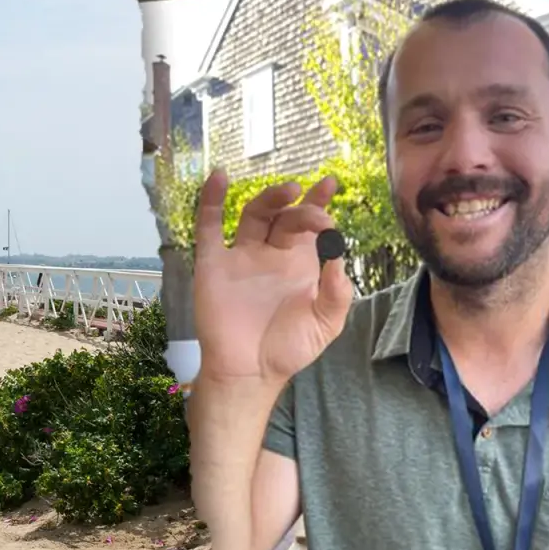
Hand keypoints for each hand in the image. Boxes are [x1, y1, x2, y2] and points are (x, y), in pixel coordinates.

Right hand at [193, 170, 354, 382]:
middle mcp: (270, 254)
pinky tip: (219, 178)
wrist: (249, 372)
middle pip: (285, 215)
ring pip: (253, 214)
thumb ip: (337, 292)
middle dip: (301, 207)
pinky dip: (210, 200)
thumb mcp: (325, 324)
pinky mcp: (213, 264)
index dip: (319, 203)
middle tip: (313, 208)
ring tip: (287, 189)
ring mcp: (240, 256)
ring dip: (269, 198)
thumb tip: (340, 257)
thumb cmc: (288, 349)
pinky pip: (208, 227)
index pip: (310, 225)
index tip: (330, 184)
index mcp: (298, 264)